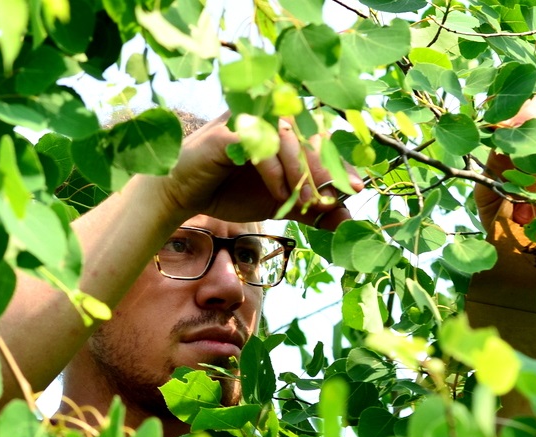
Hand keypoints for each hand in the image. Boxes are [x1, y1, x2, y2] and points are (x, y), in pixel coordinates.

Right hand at [154, 114, 360, 230]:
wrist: (181, 196)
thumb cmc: (228, 191)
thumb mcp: (278, 202)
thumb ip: (310, 208)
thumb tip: (346, 221)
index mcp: (281, 126)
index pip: (318, 138)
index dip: (338, 163)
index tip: (355, 189)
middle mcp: (266, 115)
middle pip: (308, 136)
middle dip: (323, 171)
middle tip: (332, 200)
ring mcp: (246, 119)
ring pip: (287, 139)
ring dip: (300, 173)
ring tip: (303, 203)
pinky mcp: (228, 132)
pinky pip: (260, 147)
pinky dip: (274, 172)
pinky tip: (277, 195)